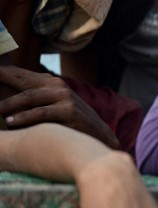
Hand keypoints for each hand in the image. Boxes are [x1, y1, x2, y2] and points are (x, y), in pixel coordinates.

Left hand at [0, 65, 117, 148]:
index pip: (18, 73)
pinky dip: (23, 117)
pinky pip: (40, 113)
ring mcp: (64, 97)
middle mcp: (56, 85)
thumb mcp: (49, 106)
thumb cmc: (67, 123)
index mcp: (49, 81)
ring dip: (8, 103)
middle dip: (0, 79)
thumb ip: (28, 100)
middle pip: (20, 80)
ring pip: (29, 96)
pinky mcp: (69, 111)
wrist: (98, 135)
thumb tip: (0, 103)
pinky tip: (9, 123)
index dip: (0, 72)